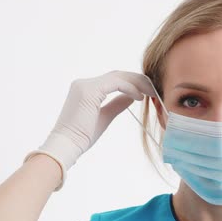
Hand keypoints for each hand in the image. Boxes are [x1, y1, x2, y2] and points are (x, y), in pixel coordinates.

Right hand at [23, 70, 155, 190]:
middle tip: (154, 89)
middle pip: (118, 75)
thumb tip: (132, 97)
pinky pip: (116, 83)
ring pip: (118, 77)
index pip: (114, 79)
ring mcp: (85, 85)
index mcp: (86, 88)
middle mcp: (84, 83)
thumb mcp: (105, 116)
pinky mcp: (89, 90)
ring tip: (151, 92)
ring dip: (137, 83)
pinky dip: (130, 88)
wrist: (66, 145)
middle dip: (138, 80)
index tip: (147, 92)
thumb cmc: (82, 136)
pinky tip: (140, 97)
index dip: (133, 83)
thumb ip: (117, 104)